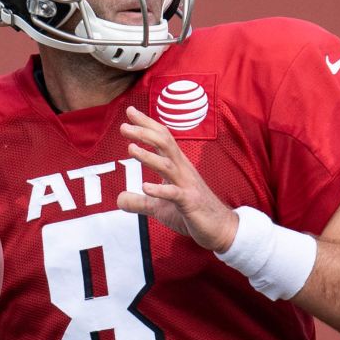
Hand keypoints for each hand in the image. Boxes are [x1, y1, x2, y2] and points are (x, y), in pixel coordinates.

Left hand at [116, 106, 237, 252]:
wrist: (220, 228)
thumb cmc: (193, 213)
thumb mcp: (160, 208)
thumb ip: (140, 202)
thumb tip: (119, 199)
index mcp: (177, 166)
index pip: (162, 139)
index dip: (146, 124)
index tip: (130, 111)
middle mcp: (183, 170)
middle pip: (164, 144)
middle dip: (144, 133)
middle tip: (124, 127)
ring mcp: (187, 185)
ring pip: (168, 165)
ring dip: (149, 156)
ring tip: (130, 149)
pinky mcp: (190, 203)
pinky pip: (174, 194)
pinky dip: (160, 190)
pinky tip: (145, 187)